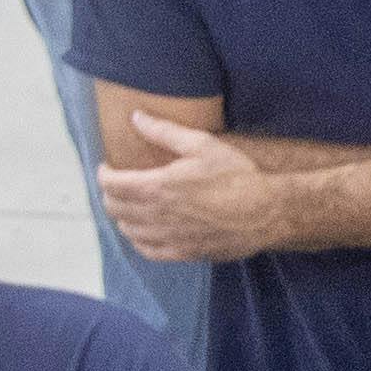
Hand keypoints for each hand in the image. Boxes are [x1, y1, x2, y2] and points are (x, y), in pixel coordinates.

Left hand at [101, 114, 297, 262]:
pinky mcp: (182, 253)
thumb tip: (136, 117)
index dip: (103, 174)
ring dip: (123, 216)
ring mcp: (167, 238)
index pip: (111, 184)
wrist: (266, 213)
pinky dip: (138, 239)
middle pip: (114, 208)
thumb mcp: (203, 145)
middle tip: (119, 183)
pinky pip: (145, 250)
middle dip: (110, 193)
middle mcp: (155, 216)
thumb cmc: (237, 176)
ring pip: (126, 230)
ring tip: (131, 204)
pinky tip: (145, 230)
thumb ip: (165, 132)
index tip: (107, 166)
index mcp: (157, 187)